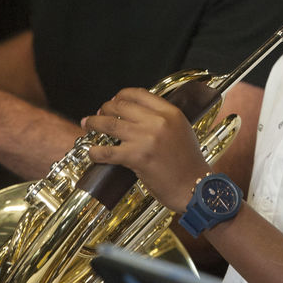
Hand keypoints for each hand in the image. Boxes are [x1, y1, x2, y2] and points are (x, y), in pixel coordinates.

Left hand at [82, 87, 210, 211]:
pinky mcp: (137, 157)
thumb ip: (163, 119)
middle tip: (97, 114)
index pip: (138, 94)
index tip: (113, 101)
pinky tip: (92, 152)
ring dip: (94, 123)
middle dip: (104, 109)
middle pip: (121, 106)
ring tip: (87, 125)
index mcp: (170, 113)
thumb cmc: (189, 164)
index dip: (120, 96)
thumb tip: (137, 113)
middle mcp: (158, 122)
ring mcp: (146, 139)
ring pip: (110, 124)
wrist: (196, 188)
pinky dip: (95, 151)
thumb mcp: (181, 130)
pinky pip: (108, 150)